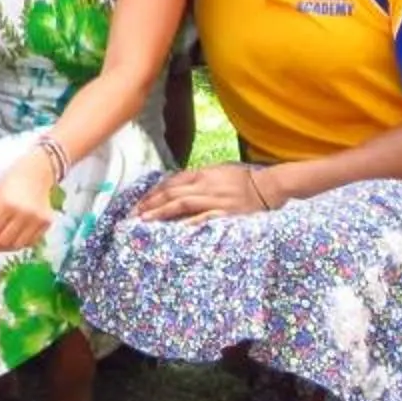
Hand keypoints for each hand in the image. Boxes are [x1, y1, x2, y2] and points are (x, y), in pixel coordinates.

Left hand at [0, 147, 58, 258]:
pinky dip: (17, 244)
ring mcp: (37, 220)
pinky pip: (29, 243)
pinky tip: (9, 240)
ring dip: (2, 249)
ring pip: (16, 246)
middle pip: (2, 242)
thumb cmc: (12, 180)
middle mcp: (23, 214)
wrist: (38, 171)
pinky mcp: (46, 224)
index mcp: (6, 204)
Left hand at [133, 163, 270, 222]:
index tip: (140, 202)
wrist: (267, 187)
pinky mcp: (225, 214)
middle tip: (134, 214)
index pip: (171, 182)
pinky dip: (189, 222)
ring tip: (146, 220)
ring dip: (162, 212)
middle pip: (172, 194)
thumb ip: (198, 178)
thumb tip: (177, 186)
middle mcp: (205, 186)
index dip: (153, 192)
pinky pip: (204, 218)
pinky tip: (176, 229)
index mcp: (202, 174)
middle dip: (151, 203)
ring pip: (182, 205)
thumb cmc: (242, 179)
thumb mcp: (218, 171)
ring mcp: (215, 200)